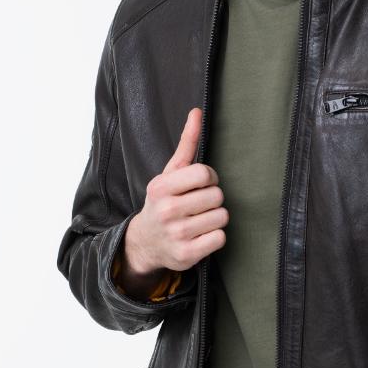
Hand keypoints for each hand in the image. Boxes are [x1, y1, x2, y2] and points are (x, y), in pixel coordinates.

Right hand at [123, 107, 228, 276]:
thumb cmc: (163, 202)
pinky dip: (215, 236)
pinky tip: (201, 235)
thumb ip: (186, 143)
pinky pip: (220, 238)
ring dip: (215, 218)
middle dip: (213, 198)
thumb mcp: (169, 173)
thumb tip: (197, 112)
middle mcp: (167, 211)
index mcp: (161, 187)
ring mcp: (176, 235)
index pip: (205, 173)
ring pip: (222, 217)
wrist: (145, 242)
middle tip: (199, 204)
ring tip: (200, 220)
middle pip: (217, 196)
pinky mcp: (186, 255)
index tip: (201, 184)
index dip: (210, 178)